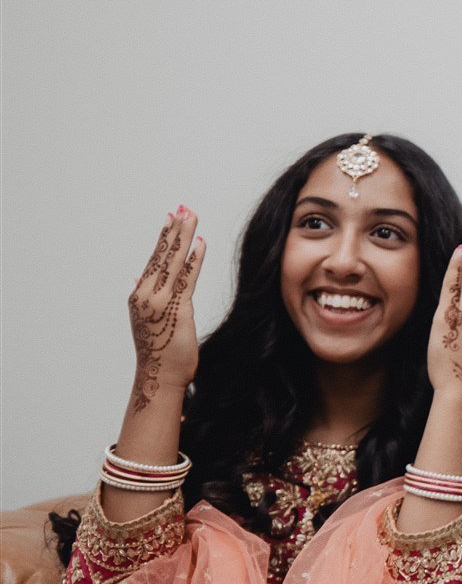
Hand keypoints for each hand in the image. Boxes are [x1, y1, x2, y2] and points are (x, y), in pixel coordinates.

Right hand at [128, 207, 205, 410]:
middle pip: (162, 256)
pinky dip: (193, 260)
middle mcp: (146, 294)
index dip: (165, 238)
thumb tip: (140, 277)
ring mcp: (158, 302)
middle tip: (184, 207)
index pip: (154, 260)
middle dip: (174, 230)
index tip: (172, 217)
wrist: (159, 376)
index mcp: (140, 295)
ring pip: (173, 263)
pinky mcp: (176, 310)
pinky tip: (199, 244)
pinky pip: (186, 279)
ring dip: (183, 238)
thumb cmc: (160, 352)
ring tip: (190, 216)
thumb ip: (146, 296)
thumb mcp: (150, 319)